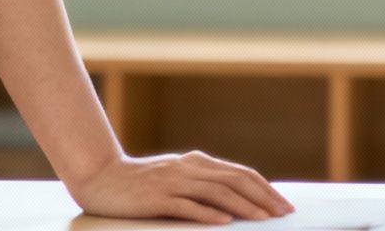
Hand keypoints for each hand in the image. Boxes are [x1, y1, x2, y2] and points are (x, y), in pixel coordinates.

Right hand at [66, 150, 292, 223]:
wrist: (101, 179)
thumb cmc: (141, 184)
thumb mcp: (176, 177)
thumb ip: (201, 184)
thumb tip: (233, 201)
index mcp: (198, 162)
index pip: (240, 174)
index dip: (265, 188)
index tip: (283, 204)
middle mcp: (190, 168)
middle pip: (235, 180)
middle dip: (263, 197)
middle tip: (283, 213)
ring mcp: (173, 181)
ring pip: (216, 192)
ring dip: (243, 206)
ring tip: (263, 219)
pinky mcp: (156, 197)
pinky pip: (187, 205)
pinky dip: (207, 214)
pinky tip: (224, 223)